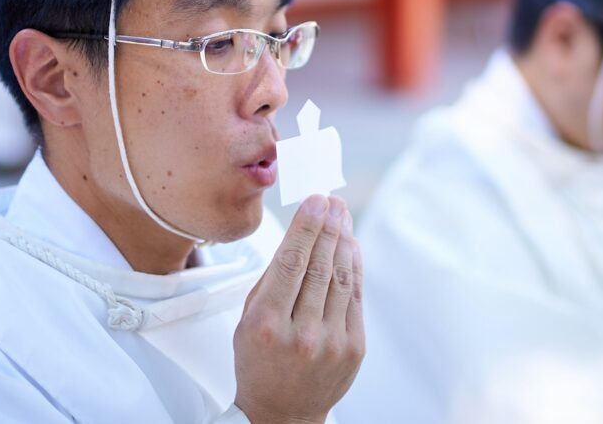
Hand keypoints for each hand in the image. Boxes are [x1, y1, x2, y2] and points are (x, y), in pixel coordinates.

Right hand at [234, 195, 364, 423]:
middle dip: (328, 226)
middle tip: (331, 200)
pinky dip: (353, 266)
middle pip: (319, 266)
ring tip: (342, 216)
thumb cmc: (259, 362)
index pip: (290, 262)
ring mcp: (331, 342)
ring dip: (343, 240)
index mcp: (266, 325)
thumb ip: (271, 279)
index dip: (306, 226)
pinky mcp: (354, 348)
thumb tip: (298, 234)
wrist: (282, 413)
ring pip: (340, 277)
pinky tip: (350, 246)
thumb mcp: (247, 319)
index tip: (314, 201)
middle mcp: (300, 334)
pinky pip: (355, 296)